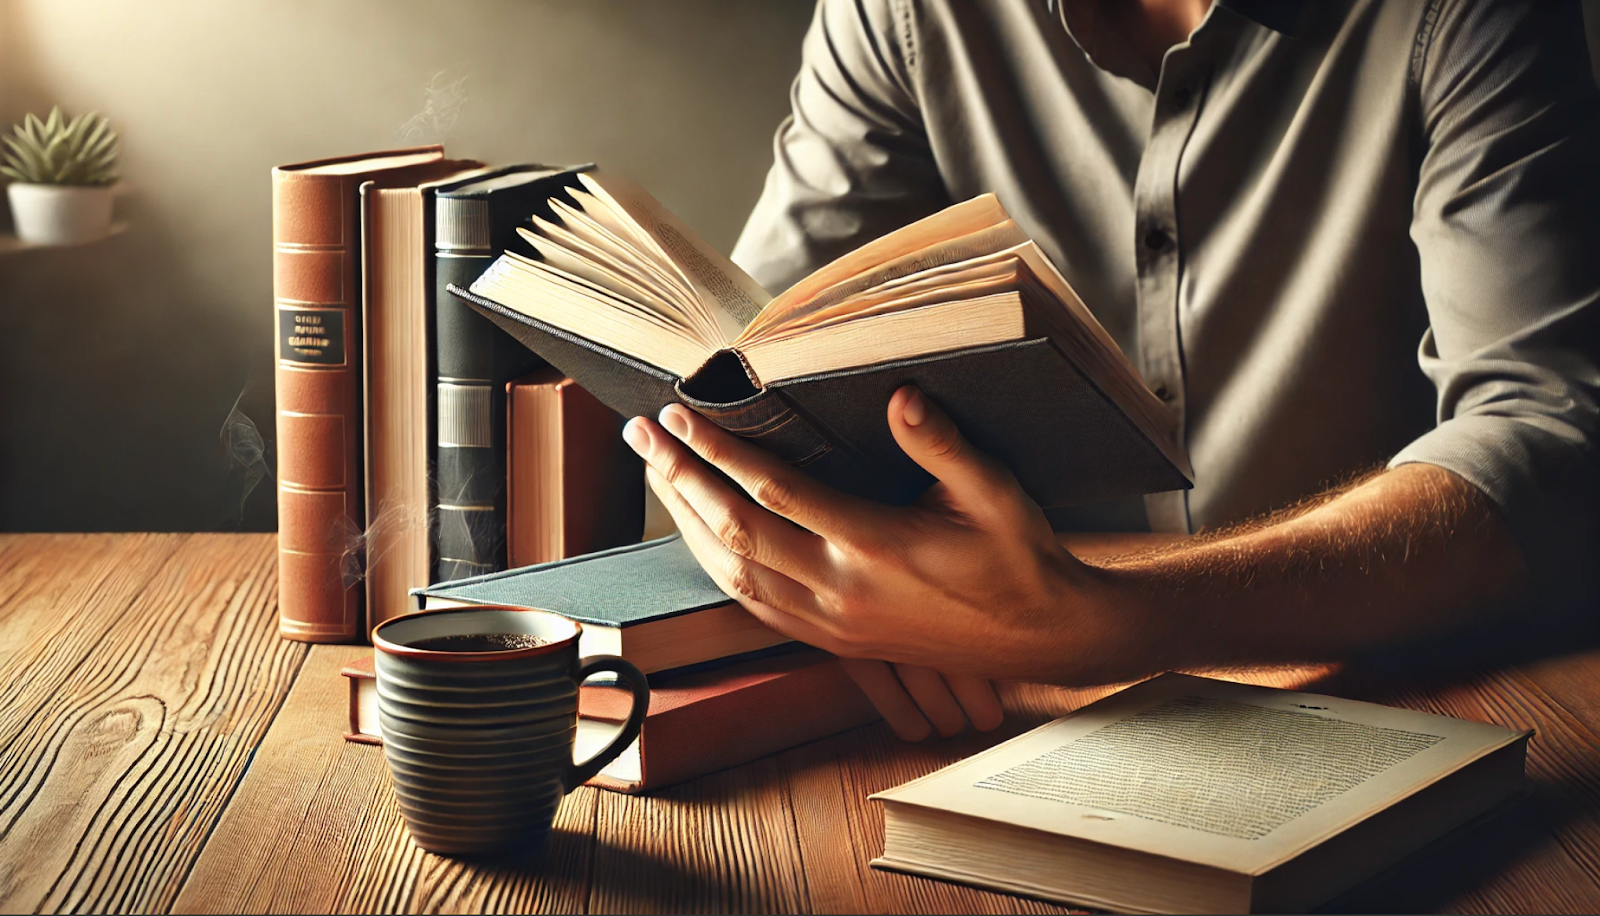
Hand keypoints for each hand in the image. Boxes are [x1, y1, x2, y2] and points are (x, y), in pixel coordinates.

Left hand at [622, 385, 1133, 736]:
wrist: (1040, 636)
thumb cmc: (1019, 557)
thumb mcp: (994, 492)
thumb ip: (941, 445)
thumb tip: (899, 395)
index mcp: (876, 546)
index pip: (775, 492)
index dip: (721, 451)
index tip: (683, 414)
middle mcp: (842, 589)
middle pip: (735, 532)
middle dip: (680, 479)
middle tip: (641, 433)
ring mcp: (832, 621)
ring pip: (733, 573)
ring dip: (686, 521)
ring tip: (657, 473)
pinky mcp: (834, 640)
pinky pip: (753, 604)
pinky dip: (714, 566)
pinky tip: (698, 536)